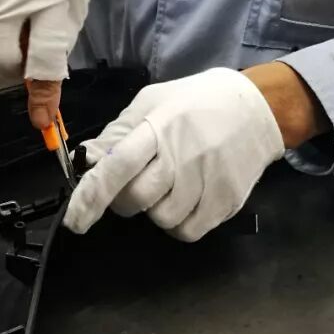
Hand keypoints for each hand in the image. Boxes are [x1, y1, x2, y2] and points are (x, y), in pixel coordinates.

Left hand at [63, 68, 287, 243]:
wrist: (257, 108)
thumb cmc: (197, 102)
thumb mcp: (153, 101)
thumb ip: (119, 132)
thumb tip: (88, 159)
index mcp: (160, 127)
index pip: (119, 166)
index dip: (92, 195)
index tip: (75, 219)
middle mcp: (183, 156)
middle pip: (136, 199)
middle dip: (124, 199)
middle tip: (137, 182)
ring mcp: (208, 182)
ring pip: (161, 219)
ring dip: (155, 209)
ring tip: (170, 184)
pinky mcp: (226, 202)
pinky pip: (187, 232)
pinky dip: (178, 223)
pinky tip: (186, 199)